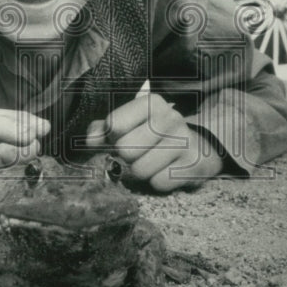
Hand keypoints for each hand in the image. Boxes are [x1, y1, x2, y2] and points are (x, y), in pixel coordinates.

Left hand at [85, 93, 221, 192]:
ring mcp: (186, 142)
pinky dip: (157, 182)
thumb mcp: (130, 123)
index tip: (120, 137)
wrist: (197, 146)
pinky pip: (159, 183)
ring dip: (141, 171)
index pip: (115, 124)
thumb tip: (90, 141)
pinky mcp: (194, 166)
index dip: (111, 137)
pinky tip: (165, 171)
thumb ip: (104, 129)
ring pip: (140, 170)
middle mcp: (171, 118)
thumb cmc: (153, 134)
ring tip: (151, 162)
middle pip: (126, 150)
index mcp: (152, 103)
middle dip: (126, 156)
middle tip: (136, 152)